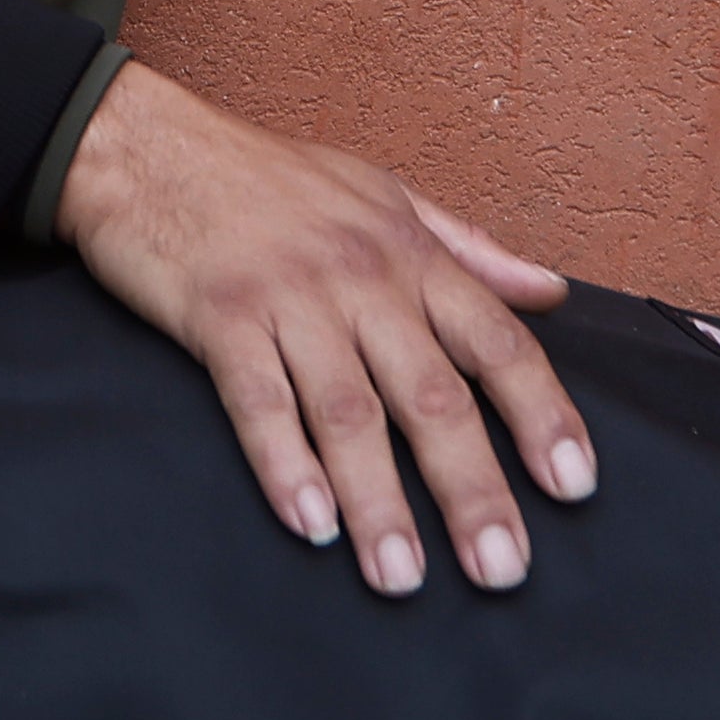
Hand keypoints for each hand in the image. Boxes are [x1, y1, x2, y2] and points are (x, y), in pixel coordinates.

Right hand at [57, 62, 595, 596]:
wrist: (146, 143)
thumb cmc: (264, 175)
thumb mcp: (381, 193)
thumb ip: (468, 249)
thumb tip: (551, 292)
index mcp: (408, 253)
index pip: (496, 342)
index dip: (541, 415)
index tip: (574, 487)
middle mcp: (360, 278)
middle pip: (432, 396)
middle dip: (472, 490)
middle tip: (500, 570)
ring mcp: (289, 297)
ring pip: (349, 412)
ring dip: (380, 501)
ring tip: (402, 576)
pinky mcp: (219, 316)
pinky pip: (259, 401)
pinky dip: (285, 464)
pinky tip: (310, 523)